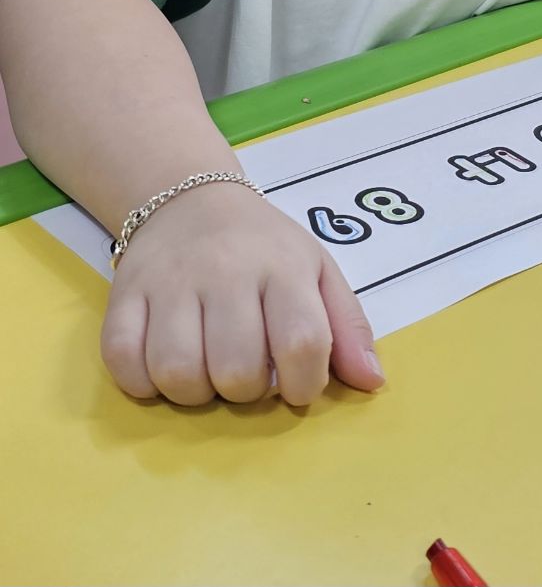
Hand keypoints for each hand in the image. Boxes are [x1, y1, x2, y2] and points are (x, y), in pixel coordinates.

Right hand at [100, 182, 384, 405]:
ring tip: (205, 369)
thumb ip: (348, 327)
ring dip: (193, 391)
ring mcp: (171, 281)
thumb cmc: (264, 246)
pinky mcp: (124, 293)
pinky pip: (122, 361)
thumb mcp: (318, 270)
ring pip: (177, 373)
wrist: (190, 197)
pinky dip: (140, 380)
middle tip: (244, 371)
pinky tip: (160, 364)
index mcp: (283, 266)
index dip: (303, 384)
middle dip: (244, 391)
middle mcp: (226, 270)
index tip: (294, 384)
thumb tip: (373, 382)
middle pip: (236, 370)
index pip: (303, 343)